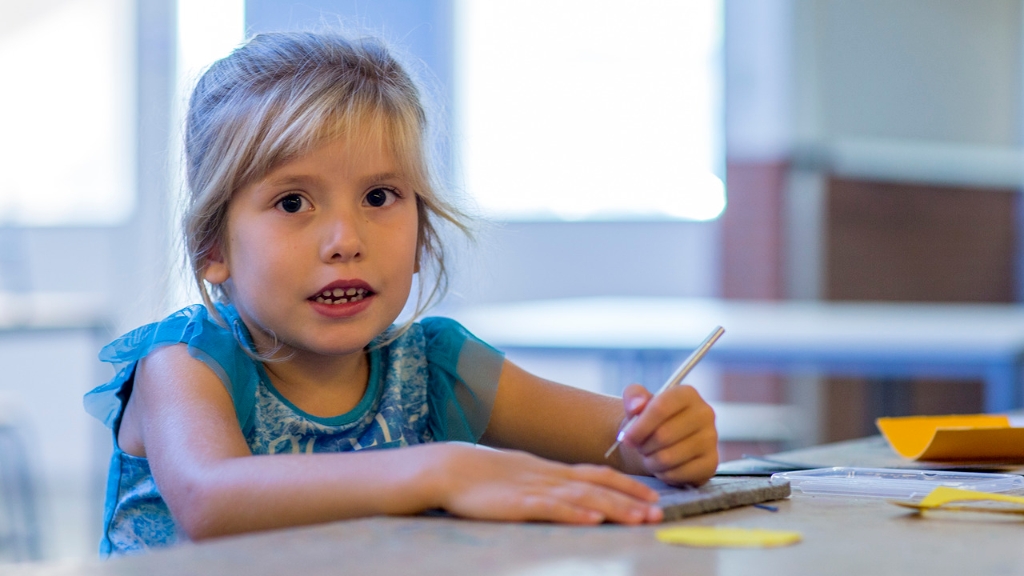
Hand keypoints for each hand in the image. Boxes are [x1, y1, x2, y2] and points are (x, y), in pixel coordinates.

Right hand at [430, 443, 662, 524]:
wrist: (447, 469)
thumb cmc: (483, 477)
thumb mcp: (523, 476)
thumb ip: (548, 485)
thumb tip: (573, 497)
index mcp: (551, 470)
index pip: (597, 475)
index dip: (626, 485)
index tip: (652, 497)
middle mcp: (549, 476)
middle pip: (597, 487)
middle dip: (631, 500)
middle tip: (658, 513)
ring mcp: (534, 489)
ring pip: (581, 498)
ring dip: (613, 508)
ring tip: (638, 519)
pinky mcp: (516, 504)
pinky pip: (549, 508)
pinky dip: (572, 513)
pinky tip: (591, 520)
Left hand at [617, 383, 717, 486]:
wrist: (663, 443)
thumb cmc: (649, 421)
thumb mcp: (637, 402)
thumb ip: (633, 396)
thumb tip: (637, 406)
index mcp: (687, 394)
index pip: (660, 408)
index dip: (639, 427)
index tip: (627, 438)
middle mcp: (705, 413)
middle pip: (663, 435)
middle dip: (644, 446)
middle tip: (640, 448)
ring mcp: (711, 439)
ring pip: (669, 457)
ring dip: (651, 462)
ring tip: (649, 457)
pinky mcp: (711, 463)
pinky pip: (679, 474)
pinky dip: (664, 474)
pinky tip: (663, 467)